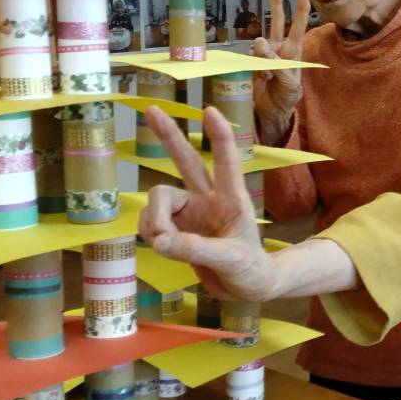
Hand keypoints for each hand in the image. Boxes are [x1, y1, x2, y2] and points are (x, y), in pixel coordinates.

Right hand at [139, 105, 277, 301]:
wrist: (247, 289)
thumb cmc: (251, 270)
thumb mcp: (231, 260)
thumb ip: (196, 250)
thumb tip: (159, 241)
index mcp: (233, 200)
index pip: (227, 162)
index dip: (219, 137)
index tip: (209, 110)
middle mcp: (209, 199)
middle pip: (186, 161)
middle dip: (169, 136)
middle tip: (151, 109)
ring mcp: (191, 212)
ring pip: (159, 197)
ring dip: (153, 218)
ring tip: (162, 244)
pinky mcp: (176, 228)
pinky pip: (151, 221)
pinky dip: (149, 232)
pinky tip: (161, 246)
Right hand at [252, 0, 308, 146]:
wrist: (271, 113)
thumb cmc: (286, 98)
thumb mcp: (290, 85)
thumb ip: (278, 65)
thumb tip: (259, 45)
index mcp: (293, 53)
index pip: (298, 27)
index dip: (300, 11)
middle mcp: (278, 49)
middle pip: (277, 21)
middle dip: (276, 3)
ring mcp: (263, 55)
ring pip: (259, 43)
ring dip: (262, 58)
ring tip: (267, 77)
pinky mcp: (250, 63)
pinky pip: (248, 59)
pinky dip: (253, 68)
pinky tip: (260, 79)